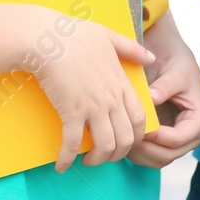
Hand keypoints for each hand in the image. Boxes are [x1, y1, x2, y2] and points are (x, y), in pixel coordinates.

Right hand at [25, 10, 155, 171]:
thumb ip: (132, 49)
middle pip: (126, 139)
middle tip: (105, 155)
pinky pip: (73, 143)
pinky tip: (61, 165)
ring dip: (98, 160)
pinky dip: (67, 159)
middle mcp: (111, 99)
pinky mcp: (71, 111)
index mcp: (121, 84)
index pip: (140, 120)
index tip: (125, 142)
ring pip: (106, 146)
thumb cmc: (75, 34)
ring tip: (87, 161)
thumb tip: (151, 57)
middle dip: (118, 154)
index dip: (136, 137)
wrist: (48, 38)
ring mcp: (93, 106)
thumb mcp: (109, 37)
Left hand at [129, 16, 199, 167]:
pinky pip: (151, 156)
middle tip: (128, 135)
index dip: (158, 136)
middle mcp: (191, 136)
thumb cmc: (177, 65)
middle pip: (168, 154)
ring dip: (140, 154)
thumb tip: (152, 98)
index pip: (178, 138)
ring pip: (159, 160)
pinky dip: (138, 153)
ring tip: (125, 136)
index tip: (140, 127)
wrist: (173, 61)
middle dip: (146, 148)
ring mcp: (178, 141)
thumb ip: (165, 86)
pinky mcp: (165, 141)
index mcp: (199, 120)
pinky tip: (125, 137)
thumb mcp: (175, 72)